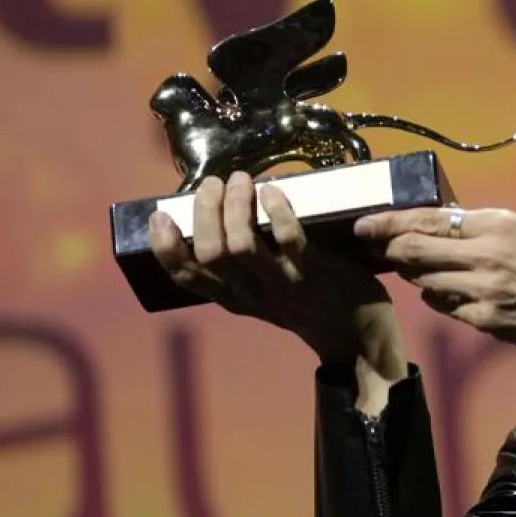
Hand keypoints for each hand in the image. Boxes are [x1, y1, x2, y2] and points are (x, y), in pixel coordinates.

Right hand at [148, 173, 406, 384]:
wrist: (355, 336)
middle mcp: (251, 293)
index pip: (185, 277)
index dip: (165, 247)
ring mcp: (281, 283)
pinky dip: (277, 211)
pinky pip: (289, 239)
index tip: (160, 216)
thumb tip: (212, 225)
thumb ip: (236, 272)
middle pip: (209, 252)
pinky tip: (272, 191)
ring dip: (236, 207)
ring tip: (241, 180)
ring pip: (242, 244)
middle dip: (204, 212)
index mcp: (232, 297)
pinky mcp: (313, 272)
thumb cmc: (306, 307)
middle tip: (213, 183)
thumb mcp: (260, 297)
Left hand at [355, 206, 515, 361]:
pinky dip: (439, 299)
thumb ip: (481, 229)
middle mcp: (487, 252)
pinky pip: (443, 306)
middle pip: (413, 249)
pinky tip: (450, 296)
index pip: (428, 218)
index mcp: (498, 223)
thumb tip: (435, 227)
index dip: (388, 222)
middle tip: (374, 249)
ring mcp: (483, 288)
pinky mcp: (485, 319)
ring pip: (423, 280)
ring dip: (415, 277)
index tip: (363, 225)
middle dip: (388, 250)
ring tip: (420, 272)